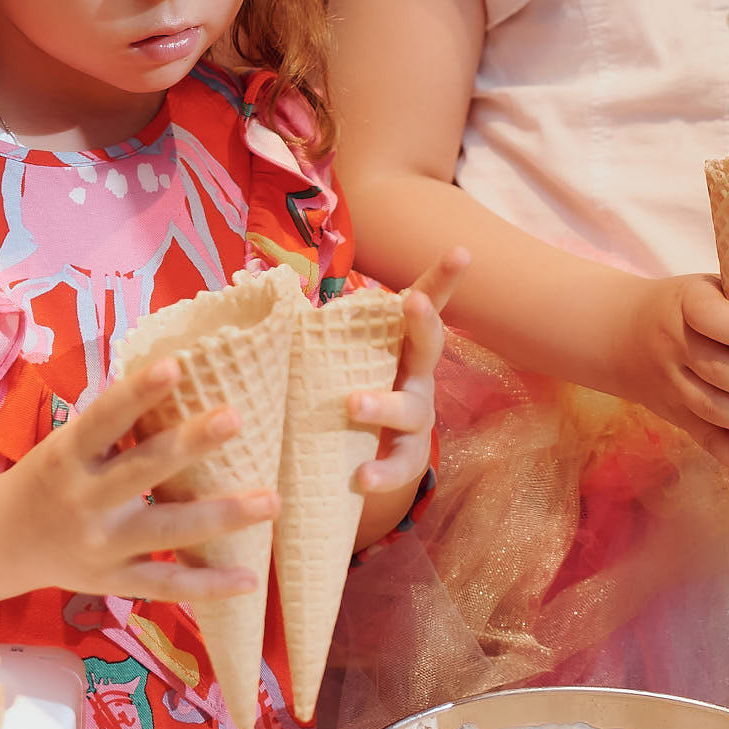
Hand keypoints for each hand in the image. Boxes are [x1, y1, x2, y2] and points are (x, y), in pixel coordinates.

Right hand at [0, 354, 278, 602]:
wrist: (2, 543)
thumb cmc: (51, 478)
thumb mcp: (68, 445)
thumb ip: (115, 425)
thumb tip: (183, 377)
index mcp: (68, 456)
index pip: (103, 418)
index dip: (137, 392)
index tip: (175, 364)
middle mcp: (83, 501)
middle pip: (143, 471)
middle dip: (191, 444)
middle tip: (236, 417)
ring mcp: (100, 547)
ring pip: (167, 532)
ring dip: (222, 517)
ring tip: (271, 501)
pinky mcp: (112, 582)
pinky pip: (166, 585)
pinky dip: (208, 585)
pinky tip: (250, 579)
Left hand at [346, 248, 468, 517]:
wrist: (369, 461)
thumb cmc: (351, 392)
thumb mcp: (344, 361)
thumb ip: (319, 334)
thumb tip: (266, 288)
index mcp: (400, 346)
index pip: (424, 305)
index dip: (443, 279)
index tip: (462, 252)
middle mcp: (417, 376)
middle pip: (429, 346)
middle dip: (424, 322)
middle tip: (412, 303)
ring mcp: (416, 419)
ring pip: (410, 409)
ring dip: (383, 404)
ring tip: (353, 404)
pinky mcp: (408, 459)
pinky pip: (399, 466)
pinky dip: (382, 472)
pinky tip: (362, 477)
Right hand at [615, 275, 728, 485]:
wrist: (624, 335)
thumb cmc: (691, 305)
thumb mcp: (711, 286)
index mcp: (685, 303)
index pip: (711, 317)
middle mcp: (674, 345)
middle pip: (719, 371)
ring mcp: (673, 385)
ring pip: (716, 409)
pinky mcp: (678, 417)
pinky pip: (708, 440)